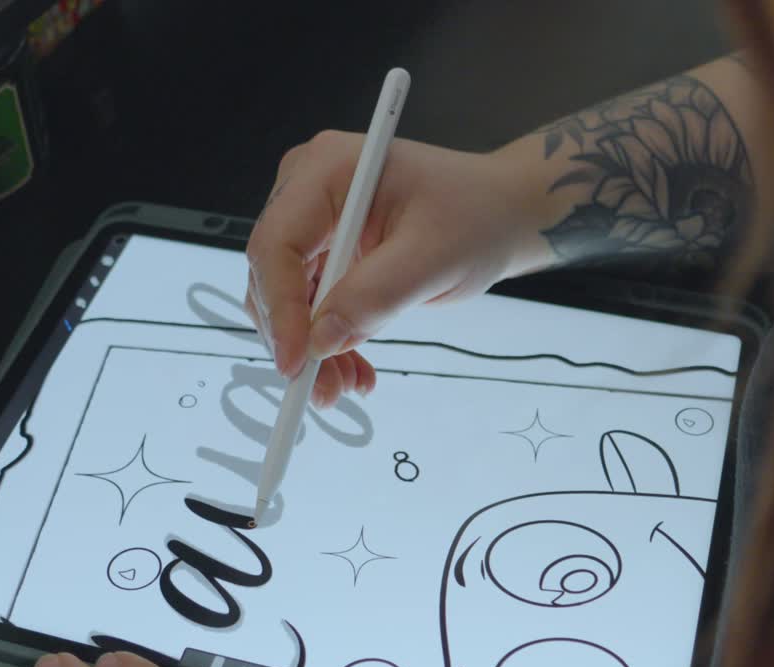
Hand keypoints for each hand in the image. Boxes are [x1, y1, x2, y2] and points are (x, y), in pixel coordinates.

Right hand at [244, 131, 548, 407]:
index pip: (277, 244)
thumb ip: (374, 297)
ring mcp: (314, 221)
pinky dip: (327, 340)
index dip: (280, 309)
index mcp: (327, 170)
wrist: (500, 214)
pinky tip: (352, 367)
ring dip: (312, 348)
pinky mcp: (324, 250)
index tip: (297, 363)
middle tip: (325, 389)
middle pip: (272, 274)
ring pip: (286, 298)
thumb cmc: (476, 216)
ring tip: (347, 384)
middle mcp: (308, 189)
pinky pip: (308, 304)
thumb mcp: (432, 258)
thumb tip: (321, 340)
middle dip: (296, 338)